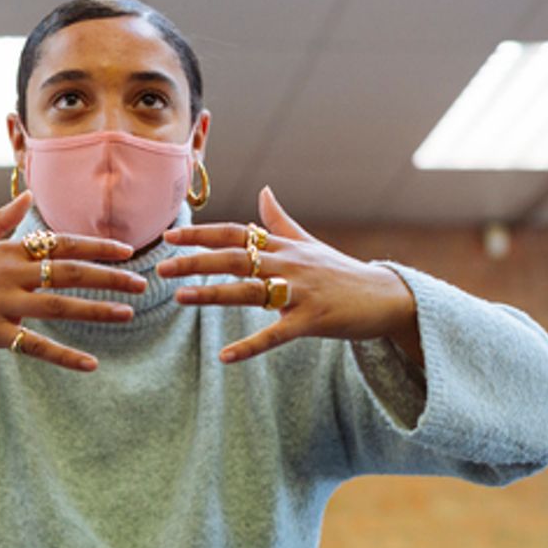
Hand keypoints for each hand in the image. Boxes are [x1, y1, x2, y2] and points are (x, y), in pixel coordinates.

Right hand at [0, 192, 147, 373]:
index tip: (126, 250)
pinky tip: (91, 365)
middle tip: (141, 282)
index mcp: (5, 249)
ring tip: (127, 314)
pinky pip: (34, 345)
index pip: (60, 243)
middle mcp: (7, 272)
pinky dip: (65, 356)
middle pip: (69, 271)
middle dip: (110, 276)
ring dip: (97, 310)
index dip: (96, 246)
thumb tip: (25, 196)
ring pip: (59, 306)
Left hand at [156, 186, 421, 364]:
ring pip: (248, 291)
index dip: (201, 234)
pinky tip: (224, 356)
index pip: (235, 234)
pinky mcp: (313, 320)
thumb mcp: (309, 244)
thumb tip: (264, 190)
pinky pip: (275, 335)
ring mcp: (301, 292)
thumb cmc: (342, 272)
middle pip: (234, 258)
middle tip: (161, 268)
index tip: (169, 237)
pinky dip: (249, 346)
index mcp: (283, 246)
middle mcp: (289, 263)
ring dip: (211, 295)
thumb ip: (281, 221)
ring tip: (179, 299)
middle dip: (195, 262)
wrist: (386, 297)